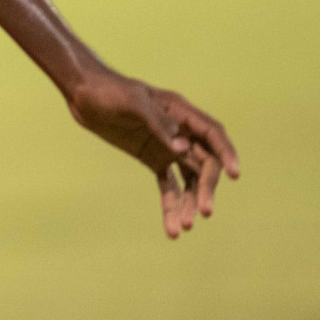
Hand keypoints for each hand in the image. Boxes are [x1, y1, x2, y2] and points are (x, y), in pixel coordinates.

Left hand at [67, 69, 239, 238]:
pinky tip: (172, 229)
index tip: (235, 175)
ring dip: (189, 202)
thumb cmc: (109, 91)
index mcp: (181, 112)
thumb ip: (158, 123)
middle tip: (204, 211)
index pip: (212, 135)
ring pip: (189, 179)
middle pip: (204, 163)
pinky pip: (168, 185)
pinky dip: (171, 205)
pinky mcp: (153, 159)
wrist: (84, 95)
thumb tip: (183, 149)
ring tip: (185, 226)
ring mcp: (168, 147)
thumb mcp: (132, 102)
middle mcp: (181, 132)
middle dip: (206, 187)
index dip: (226, 153)